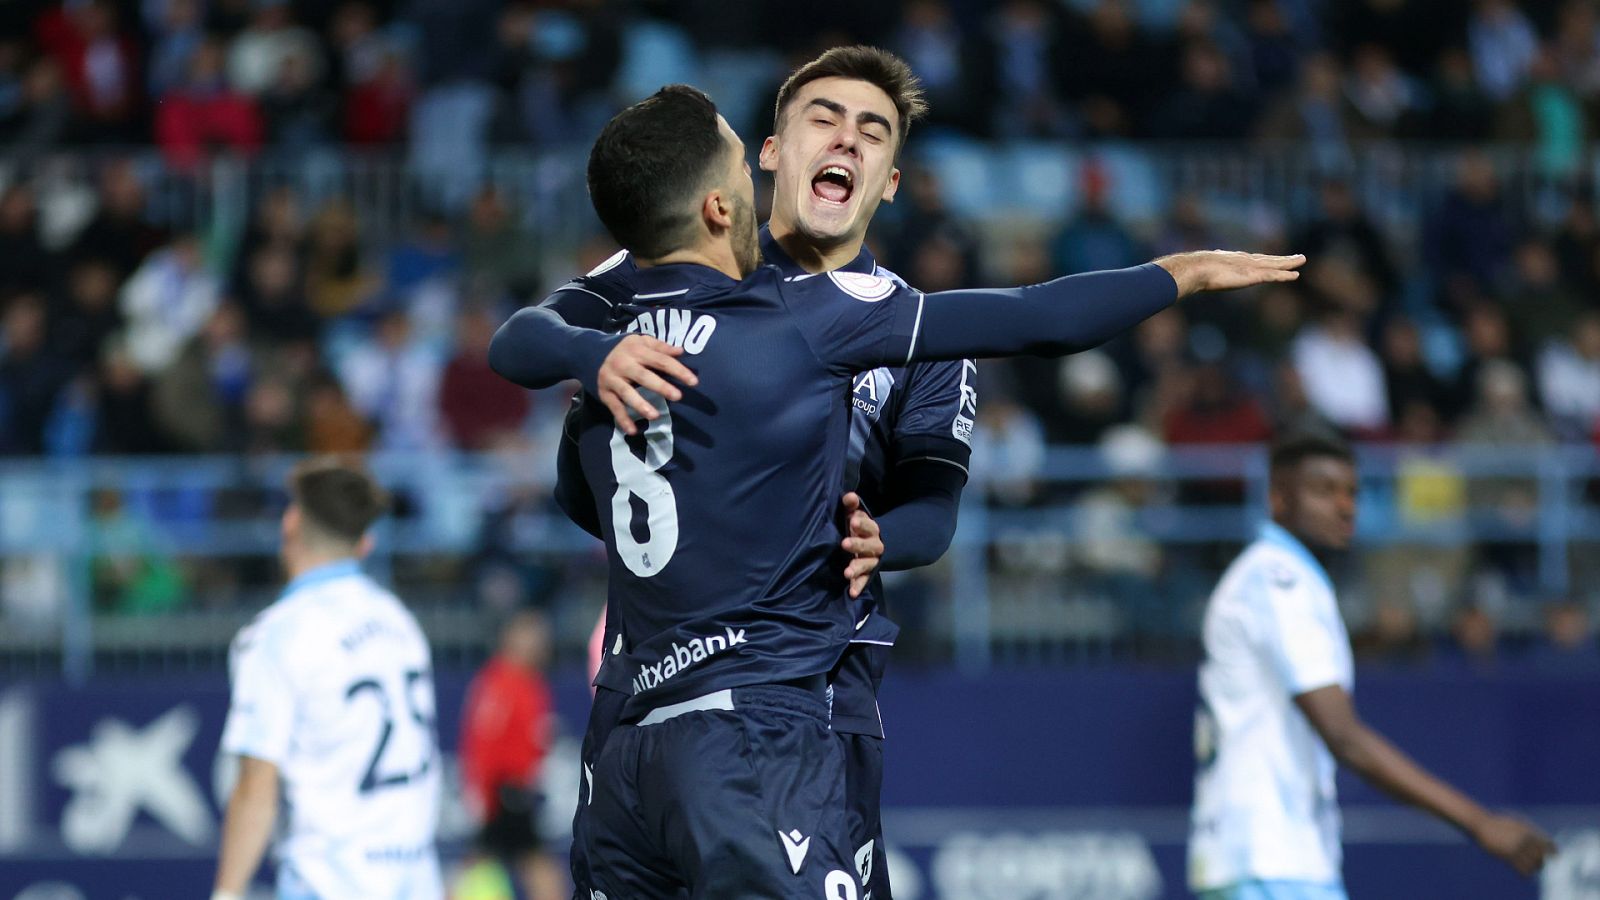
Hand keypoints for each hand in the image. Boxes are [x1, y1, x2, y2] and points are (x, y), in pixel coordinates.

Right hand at [598, 335, 699, 434]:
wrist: (592, 352)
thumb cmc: (627, 350)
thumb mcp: (642, 342)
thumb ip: (661, 347)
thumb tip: (681, 351)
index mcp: (637, 350)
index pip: (661, 360)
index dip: (678, 370)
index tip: (694, 382)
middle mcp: (623, 364)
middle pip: (644, 376)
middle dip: (661, 387)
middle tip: (678, 396)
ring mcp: (612, 379)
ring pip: (627, 393)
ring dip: (640, 405)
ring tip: (654, 416)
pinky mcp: (604, 393)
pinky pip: (614, 407)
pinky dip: (622, 419)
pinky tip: (633, 430)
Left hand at [840, 492, 883, 597]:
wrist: (885, 544)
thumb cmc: (863, 528)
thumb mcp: (859, 516)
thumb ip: (853, 506)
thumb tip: (849, 495)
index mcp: (873, 530)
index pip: (869, 525)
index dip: (862, 524)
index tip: (853, 521)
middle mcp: (875, 546)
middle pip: (869, 546)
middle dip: (858, 545)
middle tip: (845, 544)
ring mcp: (872, 561)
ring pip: (867, 564)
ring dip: (857, 568)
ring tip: (847, 573)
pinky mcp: (868, 573)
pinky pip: (865, 580)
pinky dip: (859, 586)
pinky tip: (852, 592)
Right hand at [1152, 250, 1304, 298]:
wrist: (1192, 269)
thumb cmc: (1189, 273)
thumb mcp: (1193, 275)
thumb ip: (1189, 278)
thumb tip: (1167, 283)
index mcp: (1229, 260)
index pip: (1249, 260)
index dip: (1261, 260)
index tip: (1270, 260)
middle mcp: (1241, 261)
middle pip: (1266, 259)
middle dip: (1280, 258)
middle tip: (1295, 257)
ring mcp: (1247, 267)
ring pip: (1273, 264)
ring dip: (1288, 263)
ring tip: (1301, 260)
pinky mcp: (1251, 275)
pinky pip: (1272, 274)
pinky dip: (1284, 274)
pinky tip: (1295, 275)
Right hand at [1472, 812, 1556, 876]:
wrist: (1481, 824)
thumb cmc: (1497, 822)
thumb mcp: (1515, 822)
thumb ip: (1528, 831)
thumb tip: (1539, 840)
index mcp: (1528, 831)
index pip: (1548, 844)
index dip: (1552, 851)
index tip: (1553, 856)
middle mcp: (1525, 839)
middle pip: (1542, 856)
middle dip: (1541, 861)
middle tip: (1537, 864)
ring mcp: (1517, 847)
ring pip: (1534, 864)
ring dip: (1533, 868)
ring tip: (1529, 868)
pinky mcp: (1508, 856)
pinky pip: (1523, 870)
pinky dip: (1525, 873)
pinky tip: (1522, 873)